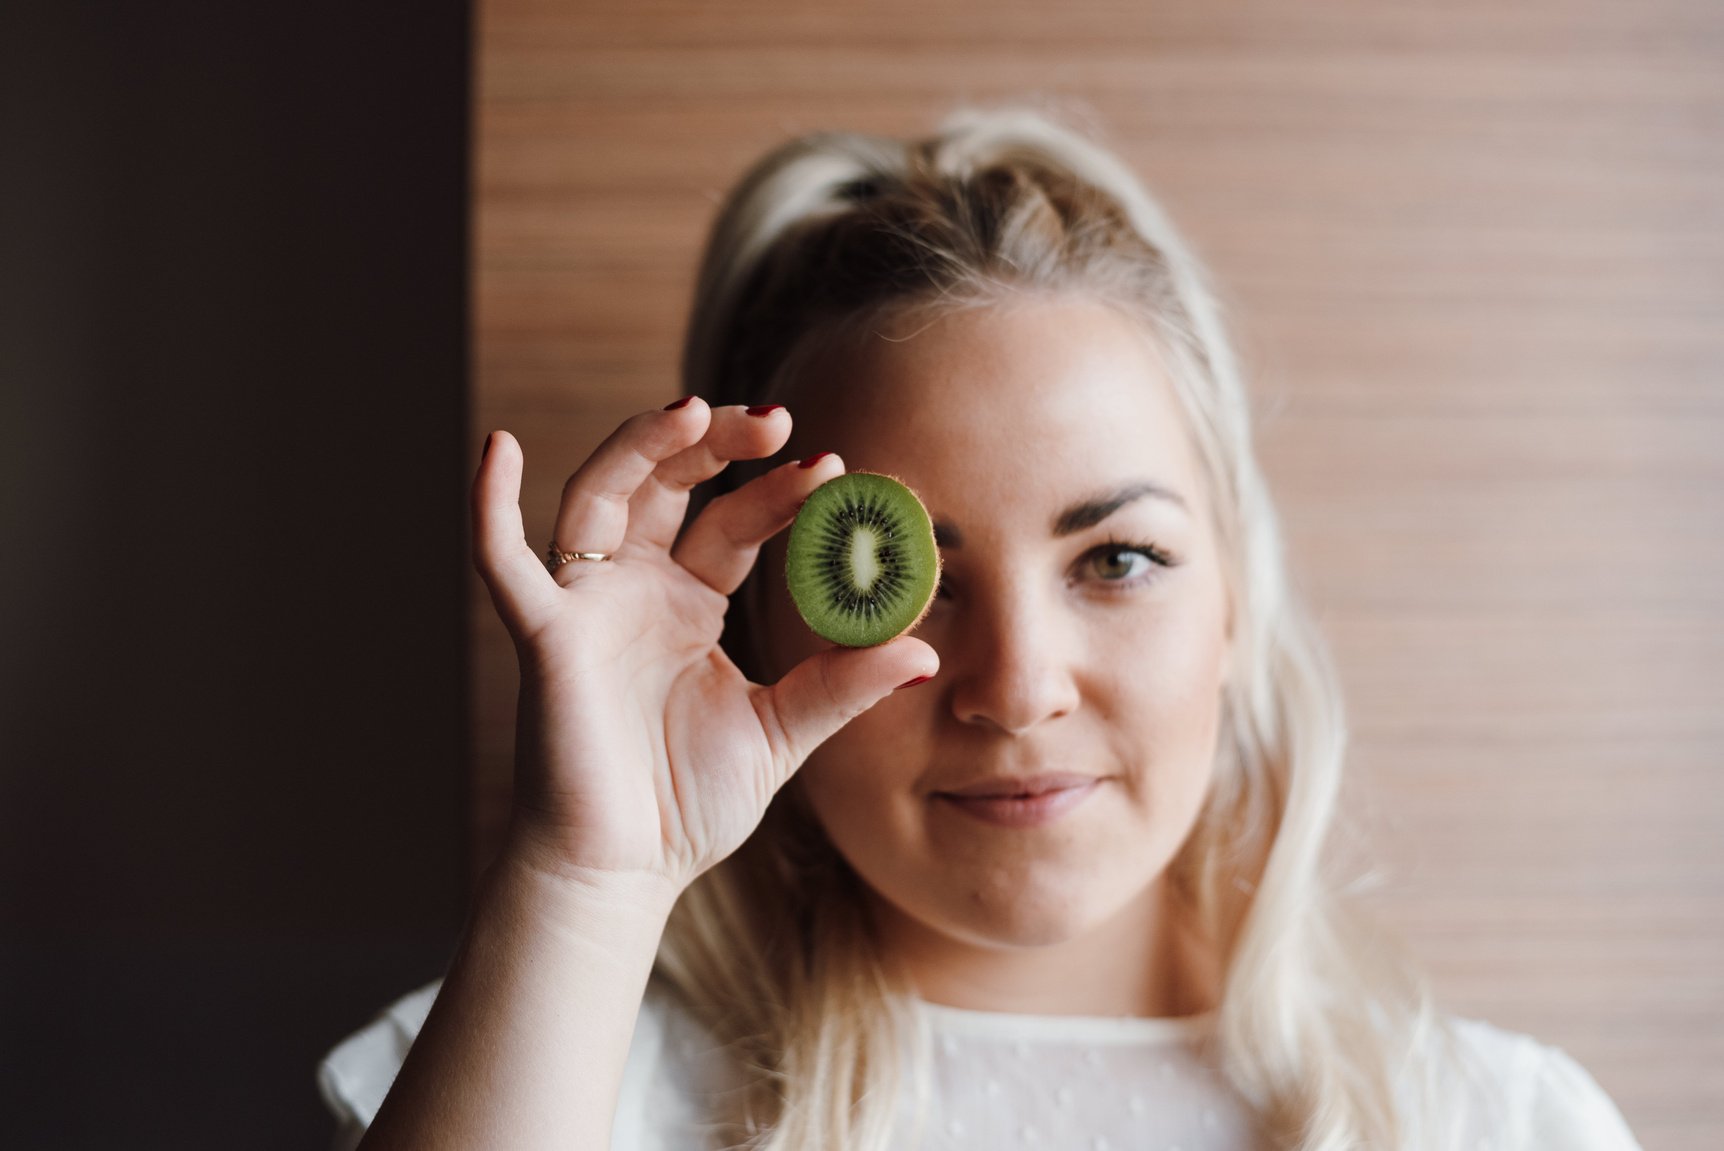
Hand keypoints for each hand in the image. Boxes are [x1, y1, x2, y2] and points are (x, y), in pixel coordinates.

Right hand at [470, 400, 937, 894]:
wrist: (625, 870)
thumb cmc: (688, 804)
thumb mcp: (782, 732)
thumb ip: (842, 686)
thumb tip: (926, 653)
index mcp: (687, 606)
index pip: (731, 523)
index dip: (776, 491)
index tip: (832, 466)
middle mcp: (634, 591)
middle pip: (667, 486)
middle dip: (716, 443)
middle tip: (777, 420)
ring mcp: (587, 606)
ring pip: (599, 495)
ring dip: (640, 445)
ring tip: (694, 409)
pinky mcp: (546, 636)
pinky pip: (502, 563)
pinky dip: (489, 505)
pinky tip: (497, 446)